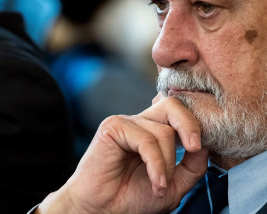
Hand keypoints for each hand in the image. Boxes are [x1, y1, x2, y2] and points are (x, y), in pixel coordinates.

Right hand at [36, 97, 207, 213]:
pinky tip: (155, 182)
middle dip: (189, 125)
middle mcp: (141, 122)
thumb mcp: (173, 184)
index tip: (201, 146)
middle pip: (172, 105)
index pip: (178, 112)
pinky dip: (156, 164)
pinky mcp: (113, 127)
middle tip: (194, 148)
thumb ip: (191, 166)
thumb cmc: (133, 196)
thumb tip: (205, 146)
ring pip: (162, 131)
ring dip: (168, 164)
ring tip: (161, 185)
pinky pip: (146, 140)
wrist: (102, 210)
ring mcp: (127, 122)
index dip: (194, 123)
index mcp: (154, 130)